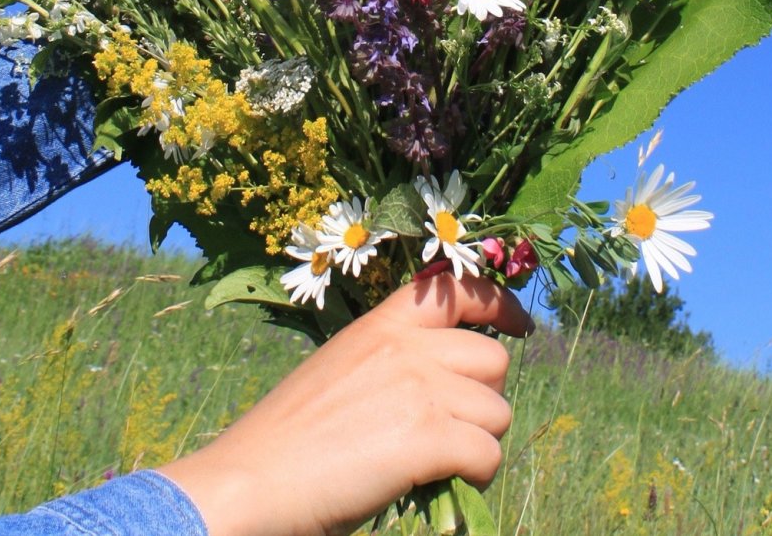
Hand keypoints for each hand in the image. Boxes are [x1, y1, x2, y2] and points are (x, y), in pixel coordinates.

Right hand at [156, 273, 533, 535]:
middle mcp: (407, 346)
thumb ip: (391, 362)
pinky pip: (488, 453)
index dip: (499, 305)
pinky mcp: (427, 438)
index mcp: (382, 324)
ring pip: (497, 411)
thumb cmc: (287, 437)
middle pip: (493, 360)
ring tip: (440, 463)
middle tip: (453, 429)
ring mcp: (420, 388)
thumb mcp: (340, 369)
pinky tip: (440, 482)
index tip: (519, 325)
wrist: (252, 478)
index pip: (458, 289)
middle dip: (484, 398)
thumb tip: (442, 385)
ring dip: (479, 442)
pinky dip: (475, 474)